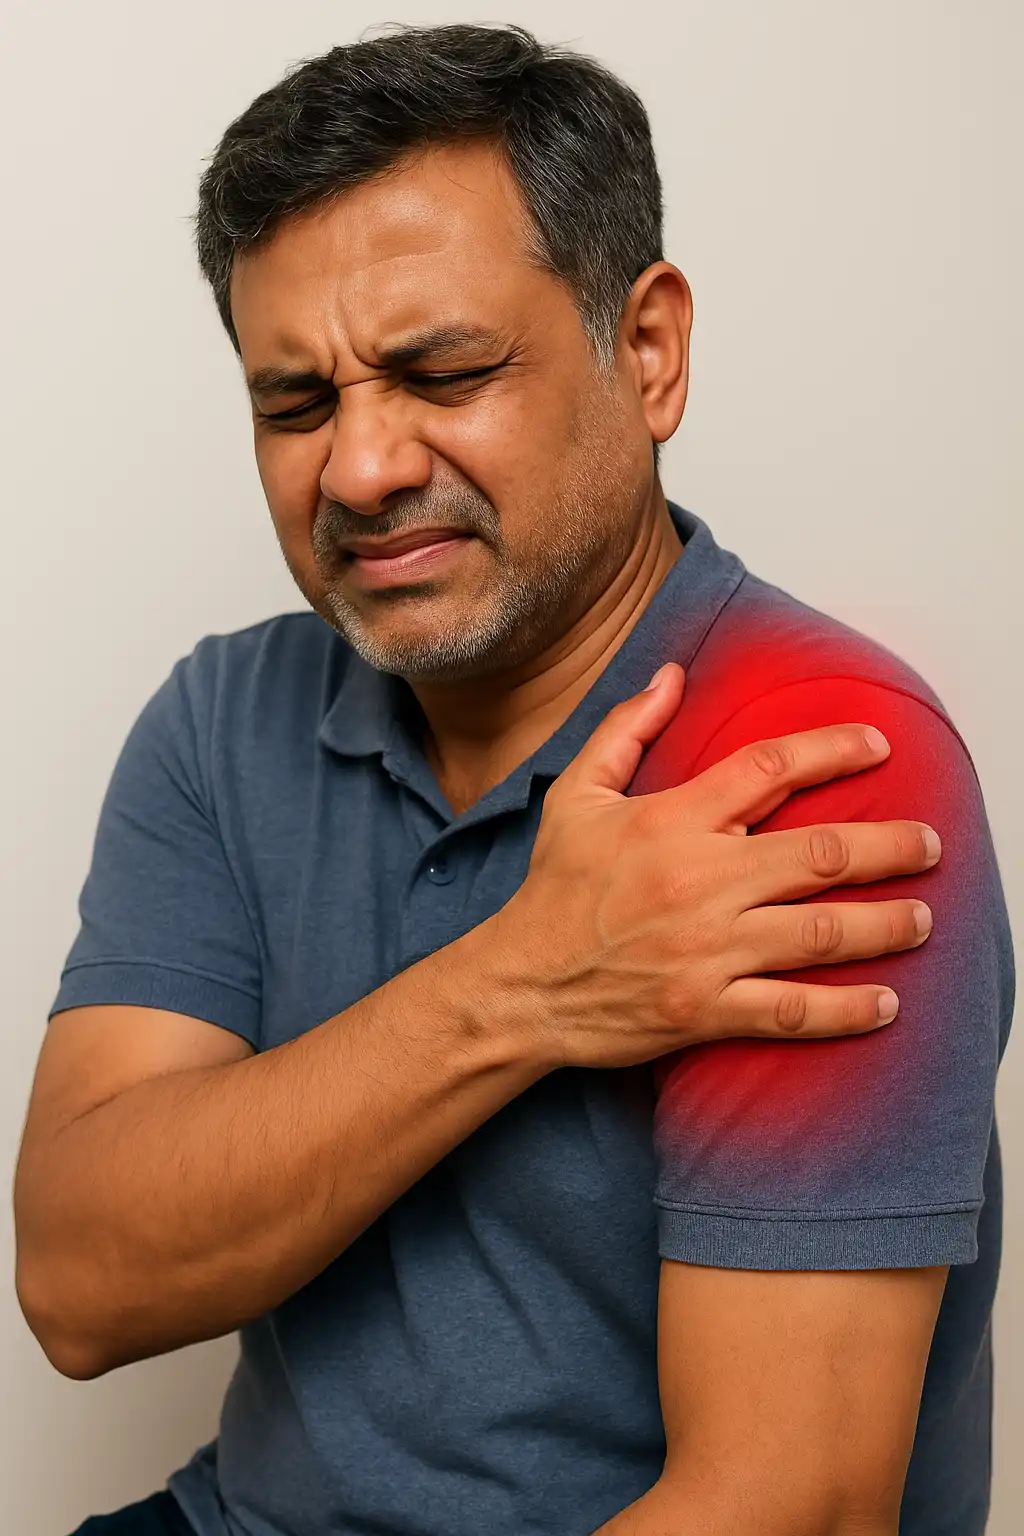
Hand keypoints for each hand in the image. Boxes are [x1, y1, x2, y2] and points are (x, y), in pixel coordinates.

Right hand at [492, 663, 939, 1069]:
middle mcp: (699, 881)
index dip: (833, 750)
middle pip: (820, 853)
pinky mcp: (706, 1010)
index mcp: (671, 821)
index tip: (879, 746)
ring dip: (885, 925)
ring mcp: (706, 949)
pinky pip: (791, 1010)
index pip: (769, 768)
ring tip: (921, 918)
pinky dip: (845, 1010)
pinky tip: (885, 1005)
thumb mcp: (576, 795)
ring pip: (820, 933)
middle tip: (930, 844)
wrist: (520, 984)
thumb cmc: (552, 890)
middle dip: (889, 846)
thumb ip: (627, 728)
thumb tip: (672, 674)